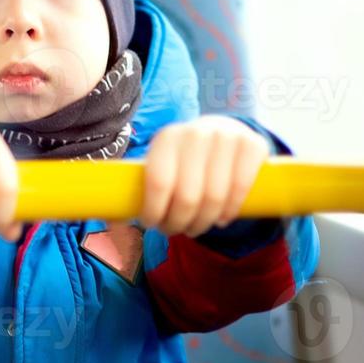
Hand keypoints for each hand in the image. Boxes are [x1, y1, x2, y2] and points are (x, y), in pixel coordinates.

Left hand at [139, 115, 270, 236]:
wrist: (222, 133)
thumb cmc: (183, 161)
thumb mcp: (161, 165)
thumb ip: (136, 190)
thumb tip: (110, 220)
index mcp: (167, 137)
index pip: (158, 182)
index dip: (155, 211)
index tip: (154, 225)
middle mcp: (196, 132)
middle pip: (187, 196)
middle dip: (179, 222)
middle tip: (177, 229)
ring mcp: (227, 136)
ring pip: (215, 197)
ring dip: (203, 222)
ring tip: (196, 227)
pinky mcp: (253, 144)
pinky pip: (241, 189)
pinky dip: (230, 211)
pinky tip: (221, 218)